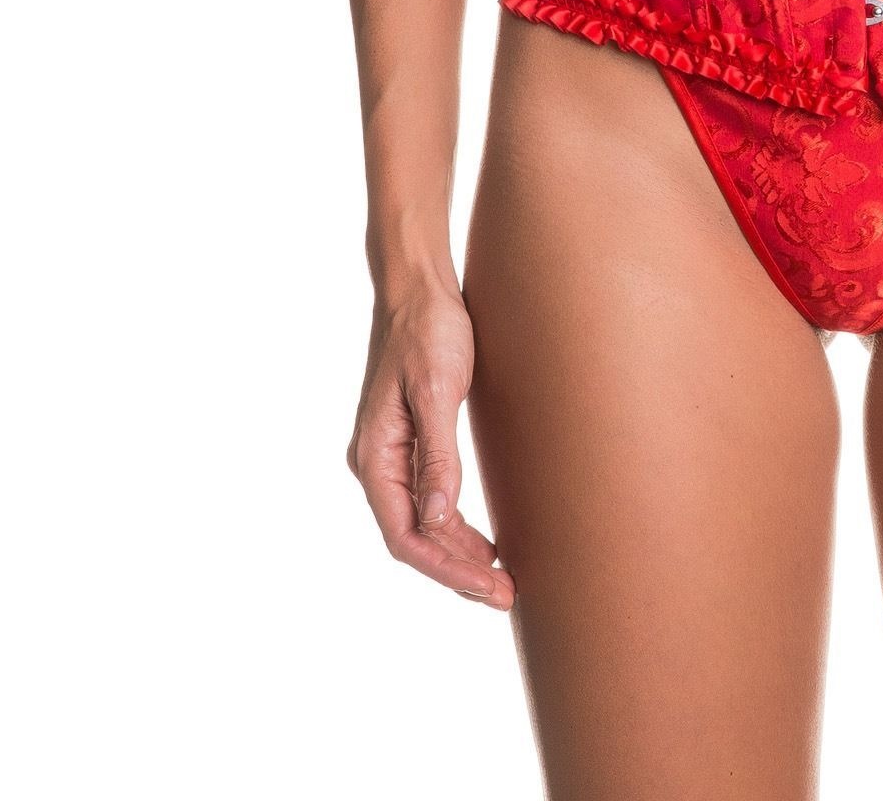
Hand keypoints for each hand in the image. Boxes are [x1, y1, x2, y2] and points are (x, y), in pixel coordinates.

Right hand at [348, 285, 513, 608]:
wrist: (421, 287)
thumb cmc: (429, 330)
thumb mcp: (437, 390)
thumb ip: (437, 455)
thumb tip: (437, 519)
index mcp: (374, 457)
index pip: (406, 536)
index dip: (448, 570)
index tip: (491, 587)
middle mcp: (376, 463)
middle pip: (414, 538)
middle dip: (457, 571)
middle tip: (507, 595)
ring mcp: (392, 454)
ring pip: (422, 524)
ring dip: (457, 554)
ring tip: (500, 578)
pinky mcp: (412, 441)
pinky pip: (428, 499)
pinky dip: (454, 526)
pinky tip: (481, 541)